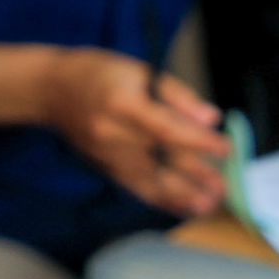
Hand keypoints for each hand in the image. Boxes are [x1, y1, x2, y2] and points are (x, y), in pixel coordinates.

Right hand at [41, 47, 231, 217]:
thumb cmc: (100, 74)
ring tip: (209, 206)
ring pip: (151, 183)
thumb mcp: (139, 70)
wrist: (52, 90)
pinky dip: (164, 200)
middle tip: (224, 190)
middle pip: (161, 161)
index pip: (167, 129)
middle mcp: (113, 135)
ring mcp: (108, 156)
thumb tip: (211, 118)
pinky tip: (186, 208)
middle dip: (196, 178)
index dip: (199, 142)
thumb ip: (178, 96)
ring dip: (183, 197)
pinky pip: (139, 189)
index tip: (226, 149)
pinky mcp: (106, 169)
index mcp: (122, 105)